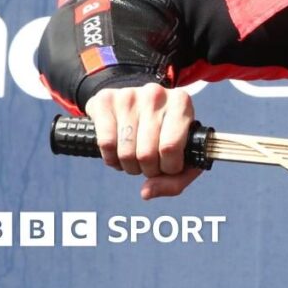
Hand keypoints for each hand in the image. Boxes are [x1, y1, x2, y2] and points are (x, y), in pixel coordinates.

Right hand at [86, 84, 202, 199]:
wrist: (137, 102)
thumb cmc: (166, 132)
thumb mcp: (183, 152)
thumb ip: (177, 180)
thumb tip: (146, 192)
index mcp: (181, 102)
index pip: (170, 147)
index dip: (168, 168)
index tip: (168, 166)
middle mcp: (156, 94)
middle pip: (146, 153)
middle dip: (148, 170)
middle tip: (149, 164)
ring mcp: (129, 95)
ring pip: (125, 152)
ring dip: (129, 166)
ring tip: (135, 158)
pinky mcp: (105, 100)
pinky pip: (106, 144)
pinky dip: (111, 158)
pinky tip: (118, 152)